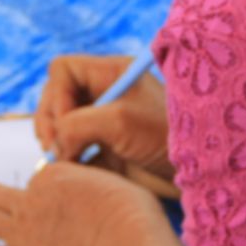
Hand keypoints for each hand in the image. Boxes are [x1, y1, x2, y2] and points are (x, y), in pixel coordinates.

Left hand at [0, 162, 189, 245]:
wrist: (126, 238)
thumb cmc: (131, 213)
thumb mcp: (112, 182)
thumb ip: (91, 186)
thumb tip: (90, 194)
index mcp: (53, 177)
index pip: (31, 182)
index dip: (29, 193)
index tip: (33, 205)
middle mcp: (30, 199)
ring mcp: (22, 230)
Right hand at [34, 54, 176, 197]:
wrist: (197, 172)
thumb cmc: (166, 135)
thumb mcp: (119, 120)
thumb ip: (76, 125)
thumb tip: (52, 145)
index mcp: (110, 74)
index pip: (62, 71)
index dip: (56, 95)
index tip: (65, 124)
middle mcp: (103, 95)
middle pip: (54, 99)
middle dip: (49, 123)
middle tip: (54, 150)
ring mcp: (102, 124)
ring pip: (59, 127)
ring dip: (55, 145)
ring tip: (64, 163)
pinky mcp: (104, 153)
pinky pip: (71, 153)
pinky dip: (67, 163)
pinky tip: (75, 174)